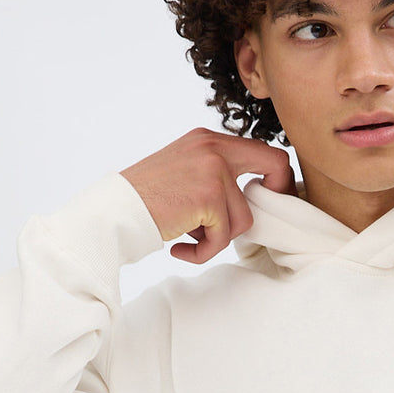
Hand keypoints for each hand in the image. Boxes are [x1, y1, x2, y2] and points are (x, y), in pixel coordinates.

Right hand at [120, 127, 295, 262]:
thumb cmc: (145, 201)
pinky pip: (223, 238)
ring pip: (244, 219)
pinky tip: (180, 249)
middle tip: (268, 220)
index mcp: (208, 141)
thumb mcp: (184, 174)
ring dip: (218, 238)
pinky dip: (203, 252)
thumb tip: (251, 201)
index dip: (274, 177)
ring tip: (188, 239)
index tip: (271, 200)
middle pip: (275, 163)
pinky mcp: (209, 197)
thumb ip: (215, 179)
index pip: (261, 150)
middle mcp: (214, 148)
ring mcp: (213, 170)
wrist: (114, 212)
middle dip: (279, 195)